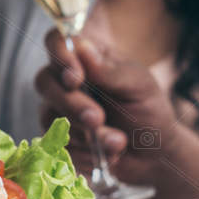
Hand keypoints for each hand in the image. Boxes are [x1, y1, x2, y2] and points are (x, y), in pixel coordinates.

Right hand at [35, 31, 174, 178]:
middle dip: (71, 104)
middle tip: (97, 119)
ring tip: (119, 143)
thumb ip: (110, 70)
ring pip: (49, 117)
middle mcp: (66, 81)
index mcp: (87, 58)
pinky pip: (56, 146)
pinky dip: (85, 154)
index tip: (76, 78)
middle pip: (45, 82)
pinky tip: (110, 156)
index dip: (59, 56)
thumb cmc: (148, 111)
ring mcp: (59, 110)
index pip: (57, 42)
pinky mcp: (58, 139)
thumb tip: (82, 48)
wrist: (154, 154)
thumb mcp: (139, 86)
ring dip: (85, 134)